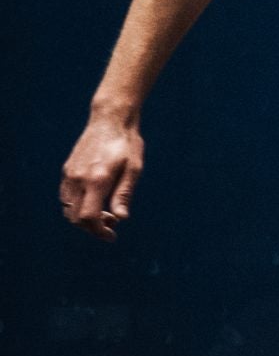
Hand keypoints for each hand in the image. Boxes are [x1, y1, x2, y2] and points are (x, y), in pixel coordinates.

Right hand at [61, 114, 144, 241]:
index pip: (89, 216)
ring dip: (83, 217)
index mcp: (97, 180)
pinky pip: (66, 196)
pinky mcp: (67, 170)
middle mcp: (78, 178)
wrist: (110, 120)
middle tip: (112, 224)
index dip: (99, 231)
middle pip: (75, 217)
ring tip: (105, 213)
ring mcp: (70, 174)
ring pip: (68, 208)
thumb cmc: (127, 144)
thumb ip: (124, 194)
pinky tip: (94, 201)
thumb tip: (121, 218)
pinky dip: (77, 206)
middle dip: (92, 227)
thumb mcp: (134, 169)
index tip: (111, 235)